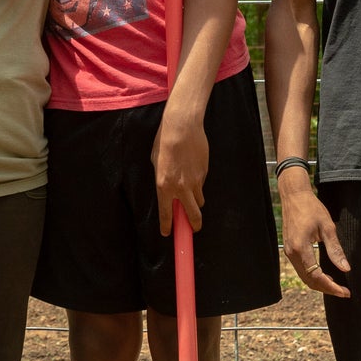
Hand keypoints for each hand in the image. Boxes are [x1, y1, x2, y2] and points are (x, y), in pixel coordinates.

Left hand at [150, 109, 208, 235]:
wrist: (182, 127)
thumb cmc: (164, 142)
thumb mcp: (156, 163)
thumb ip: (161, 179)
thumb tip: (168, 189)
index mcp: (163, 186)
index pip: (166, 214)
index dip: (167, 227)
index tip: (167, 233)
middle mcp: (180, 188)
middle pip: (193, 216)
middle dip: (194, 226)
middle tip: (193, 228)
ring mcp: (195, 181)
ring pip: (199, 200)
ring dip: (196, 201)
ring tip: (190, 191)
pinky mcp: (205, 173)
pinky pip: (202, 184)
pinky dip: (198, 183)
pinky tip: (192, 169)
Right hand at [278, 177, 349, 296]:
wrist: (294, 196)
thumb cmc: (311, 208)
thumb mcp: (327, 227)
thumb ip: (335, 249)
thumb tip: (345, 268)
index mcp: (300, 248)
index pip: (316, 275)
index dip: (331, 286)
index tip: (345, 292)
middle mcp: (291, 253)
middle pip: (309, 280)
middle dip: (327, 289)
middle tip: (344, 292)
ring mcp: (288, 252)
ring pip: (304, 276)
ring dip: (320, 284)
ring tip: (337, 286)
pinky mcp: (289, 250)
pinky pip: (301, 269)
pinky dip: (313, 276)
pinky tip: (325, 275)